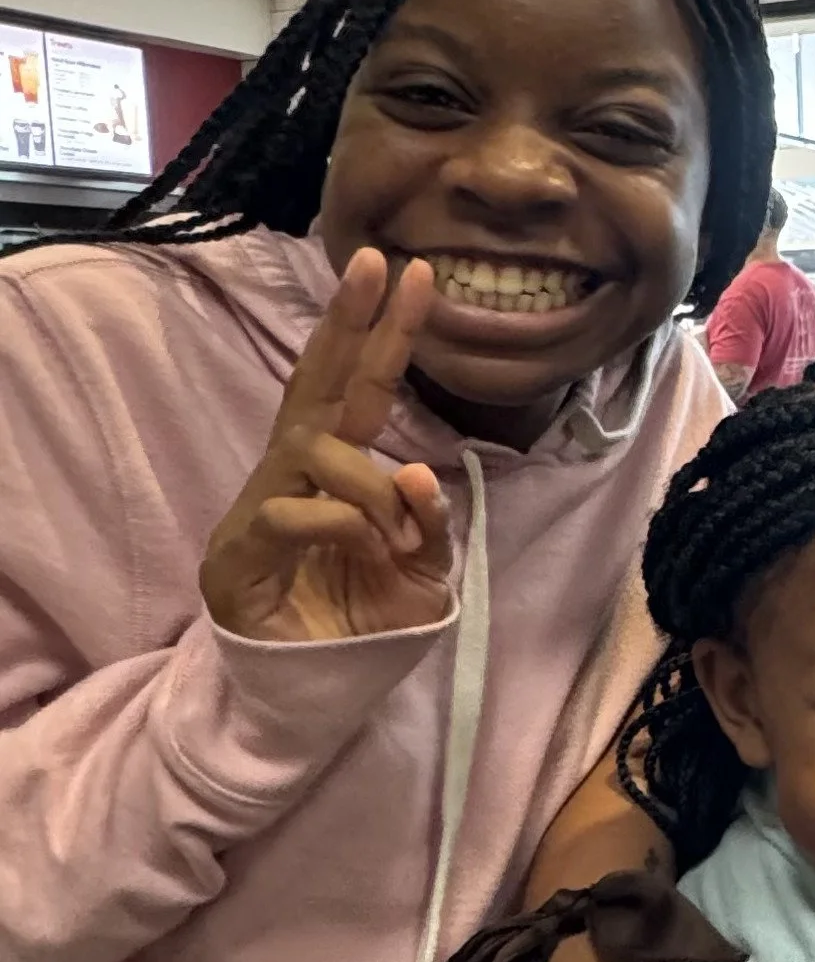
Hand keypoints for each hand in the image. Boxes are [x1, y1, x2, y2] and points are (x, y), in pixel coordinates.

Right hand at [201, 249, 453, 644]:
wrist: (303, 696)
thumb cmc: (357, 625)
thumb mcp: (420, 577)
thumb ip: (428, 526)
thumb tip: (419, 472)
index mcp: (335, 471)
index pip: (357, 388)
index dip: (380, 334)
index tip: (413, 273)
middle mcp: (292, 475)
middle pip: (316, 383)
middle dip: (349, 323)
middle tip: (377, 264)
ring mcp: (260, 508)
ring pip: (315, 448)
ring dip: (369, 481)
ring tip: (393, 535)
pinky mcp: (237, 554)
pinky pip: (293, 510)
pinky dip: (341, 522)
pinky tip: (363, 547)